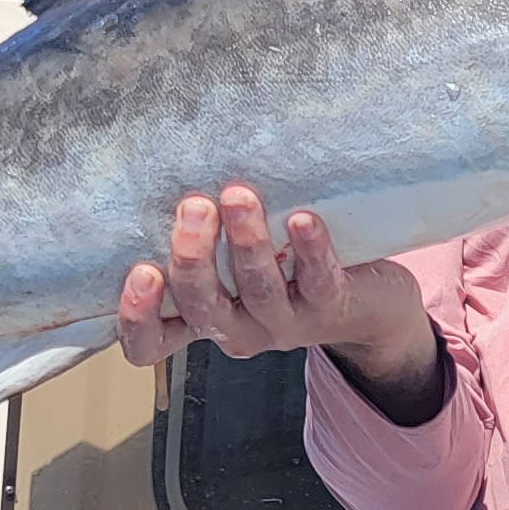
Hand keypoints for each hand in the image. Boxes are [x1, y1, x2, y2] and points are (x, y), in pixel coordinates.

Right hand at [116, 186, 445, 421]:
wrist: (371, 306)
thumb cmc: (289, 271)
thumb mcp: (236, 261)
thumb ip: (205, 235)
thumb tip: (173, 167)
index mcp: (205, 317)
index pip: (152, 342)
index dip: (137, 318)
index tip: (140, 270)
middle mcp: (238, 328)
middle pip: (202, 305)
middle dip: (192, 257)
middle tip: (194, 206)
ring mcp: (285, 323)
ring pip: (258, 290)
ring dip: (246, 243)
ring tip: (240, 197)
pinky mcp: (330, 307)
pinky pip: (316, 280)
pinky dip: (308, 248)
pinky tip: (303, 220)